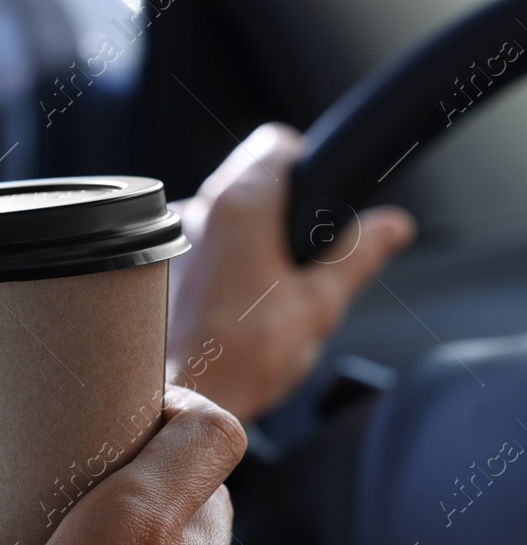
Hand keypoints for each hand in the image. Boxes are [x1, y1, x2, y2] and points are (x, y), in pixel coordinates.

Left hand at [167, 123, 415, 423]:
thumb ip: (356, 256)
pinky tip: (227, 304)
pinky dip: (214, 262)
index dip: (304, 164)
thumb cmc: (238, 359)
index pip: (277, 145)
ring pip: (218, 215)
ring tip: (261, 291)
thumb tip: (390, 225)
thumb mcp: (318, 307)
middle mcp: (196, 210)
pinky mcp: (153, 266)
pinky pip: (193, 246)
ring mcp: (170, 238)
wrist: (175, 400)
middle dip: (278, 210)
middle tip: (296, 260)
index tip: (316, 201)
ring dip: (244, 239)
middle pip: (247, 179)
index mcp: (241, 206)